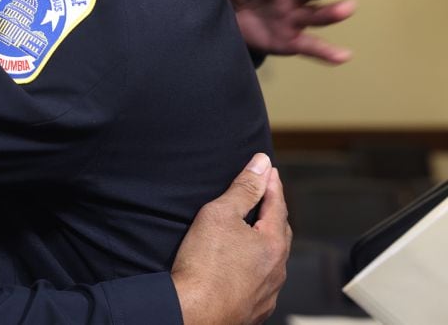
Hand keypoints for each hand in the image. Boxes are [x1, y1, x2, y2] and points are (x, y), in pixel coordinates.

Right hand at [172, 154, 290, 324]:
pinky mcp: (254, 309)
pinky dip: (256, 266)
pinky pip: (261, 281)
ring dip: (265, 241)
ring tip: (252, 230)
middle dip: (272, 211)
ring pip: (272, 260)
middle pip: (280, 232)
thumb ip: (244, 188)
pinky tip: (243, 265)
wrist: (193, 312)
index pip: (277, 204)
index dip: (271, 184)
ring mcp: (268, 293)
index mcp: (273, 244)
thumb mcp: (220, 214)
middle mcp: (278, 270)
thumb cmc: (204, 265)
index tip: (268, 170)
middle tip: (264, 196)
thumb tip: (261, 164)